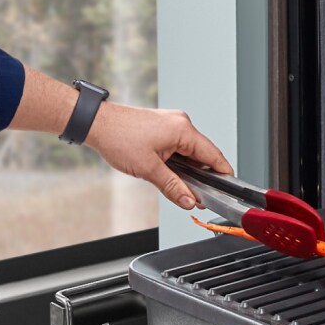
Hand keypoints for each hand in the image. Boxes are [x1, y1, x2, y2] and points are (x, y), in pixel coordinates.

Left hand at [82, 104, 230, 210]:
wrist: (97, 123)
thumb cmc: (119, 138)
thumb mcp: (148, 169)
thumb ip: (173, 187)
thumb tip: (189, 201)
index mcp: (183, 130)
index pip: (213, 155)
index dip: (222, 174)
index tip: (226, 190)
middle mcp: (181, 123)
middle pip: (202, 154)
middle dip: (201, 177)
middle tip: (197, 198)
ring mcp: (172, 124)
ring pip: (189, 152)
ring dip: (187, 170)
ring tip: (180, 187)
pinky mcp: (163, 127)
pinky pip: (178, 146)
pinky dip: (178, 162)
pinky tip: (170, 174)